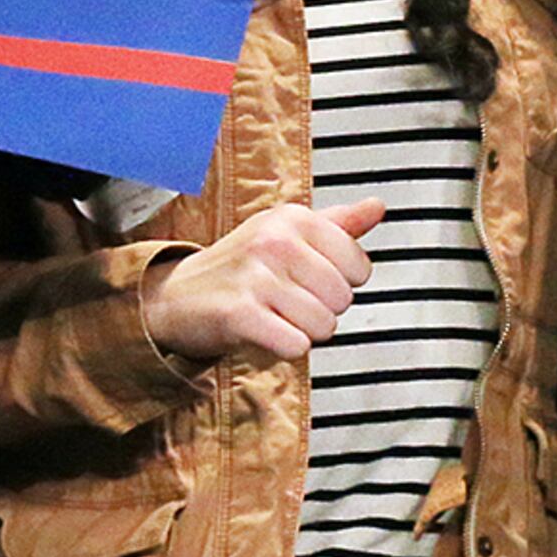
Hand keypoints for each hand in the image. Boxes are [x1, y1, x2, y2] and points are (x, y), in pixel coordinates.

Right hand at [142, 199, 381, 363]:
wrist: (177, 295)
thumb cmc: (242, 266)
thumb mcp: (288, 234)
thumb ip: (338, 224)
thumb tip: (379, 207)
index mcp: (295, 218)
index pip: (359, 266)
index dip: (341, 283)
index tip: (311, 280)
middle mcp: (276, 241)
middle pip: (343, 299)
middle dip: (321, 310)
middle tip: (288, 302)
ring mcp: (256, 276)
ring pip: (323, 326)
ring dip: (304, 332)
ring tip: (276, 317)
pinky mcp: (240, 314)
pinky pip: (296, 346)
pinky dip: (286, 349)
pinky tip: (265, 334)